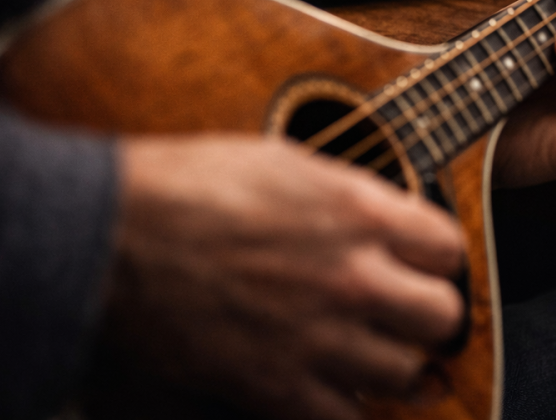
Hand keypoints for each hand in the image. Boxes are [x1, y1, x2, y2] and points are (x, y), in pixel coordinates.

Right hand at [105, 137, 464, 419]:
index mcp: (356, 210)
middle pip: (443, 315)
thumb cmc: (185, 184)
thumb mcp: (282, 161)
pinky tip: (329, 390)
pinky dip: (344, 410)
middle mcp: (350, 275)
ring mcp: (317, 336)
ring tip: (366, 350)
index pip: (448, 246)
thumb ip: (347, 195)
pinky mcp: (274, 387)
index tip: (419, 261)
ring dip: (392, 364)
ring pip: (406, 373)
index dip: (436, 255)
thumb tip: (386, 216)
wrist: (106, 235)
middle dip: (428, 313)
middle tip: (403, 311)